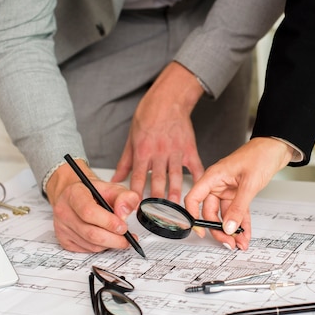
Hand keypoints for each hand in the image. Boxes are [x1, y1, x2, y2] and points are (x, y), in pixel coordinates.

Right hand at [46, 159, 140, 251]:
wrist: (74, 196)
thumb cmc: (92, 192)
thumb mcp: (111, 188)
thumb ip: (124, 197)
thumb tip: (125, 213)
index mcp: (74, 194)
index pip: (89, 212)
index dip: (109, 222)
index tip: (123, 226)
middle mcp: (64, 211)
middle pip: (91, 233)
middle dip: (114, 239)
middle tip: (128, 238)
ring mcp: (61, 227)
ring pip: (90, 244)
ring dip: (110, 244)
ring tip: (121, 238)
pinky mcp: (64, 240)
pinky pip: (87, 250)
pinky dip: (101, 247)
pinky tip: (107, 239)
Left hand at [111, 62, 204, 202]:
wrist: (168, 99)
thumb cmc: (148, 116)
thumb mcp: (131, 138)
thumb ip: (124, 162)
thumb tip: (115, 179)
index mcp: (143, 151)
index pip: (138, 177)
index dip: (136, 194)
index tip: (135, 207)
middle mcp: (159, 153)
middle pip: (158, 181)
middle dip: (157, 199)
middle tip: (157, 214)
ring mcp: (176, 152)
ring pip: (175, 177)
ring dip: (175, 194)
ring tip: (176, 208)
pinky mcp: (189, 149)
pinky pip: (195, 167)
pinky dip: (198, 179)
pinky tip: (199, 190)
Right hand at [185, 138, 294, 249]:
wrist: (276, 147)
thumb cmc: (260, 155)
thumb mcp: (249, 184)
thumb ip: (238, 208)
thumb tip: (228, 227)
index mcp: (213, 177)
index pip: (193, 198)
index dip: (193, 216)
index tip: (200, 231)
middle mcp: (218, 184)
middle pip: (210, 211)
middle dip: (219, 229)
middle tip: (228, 242)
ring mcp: (228, 189)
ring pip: (225, 214)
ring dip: (232, 230)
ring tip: (239, 242)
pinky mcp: (239, 193)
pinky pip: (237, 212)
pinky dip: (241, 224)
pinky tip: (245, 234)